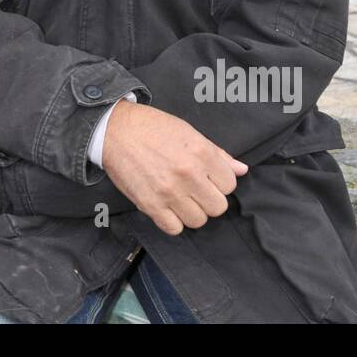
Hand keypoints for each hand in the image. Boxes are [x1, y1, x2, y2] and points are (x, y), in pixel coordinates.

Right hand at [100, 102, 247, 235]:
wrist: (115, 130)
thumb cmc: (152, 127)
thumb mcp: (189, 132)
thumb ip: (217, 153)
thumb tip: (241, 169)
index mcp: (201, 153)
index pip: (230, 184)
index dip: (219, 181)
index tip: (207, 177)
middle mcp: (188, 174)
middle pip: (218, 207)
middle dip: (208, 199)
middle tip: (195, 189)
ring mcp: (169, 192)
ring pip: (198, 220)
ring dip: (191, 211)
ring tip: (180, 198)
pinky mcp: (150, 204)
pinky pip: (174, 228)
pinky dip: (172, 221)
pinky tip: (167, 207)